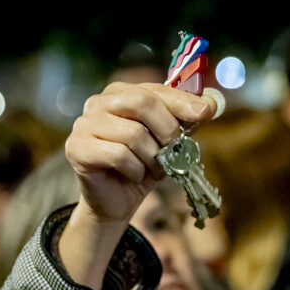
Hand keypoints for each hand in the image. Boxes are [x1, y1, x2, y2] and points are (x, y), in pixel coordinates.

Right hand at [65, 82, 216, 223]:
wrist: (117, 200)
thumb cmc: (143, 165)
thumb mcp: (170, 141)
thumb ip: (188, 120)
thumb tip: (212, 102)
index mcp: (120, 93)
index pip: (154, 89)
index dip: (181, 101)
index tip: (205, 113)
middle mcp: (98, 102)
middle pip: (142, 102)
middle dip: (167, 130)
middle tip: (173, 151)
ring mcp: (83, 124)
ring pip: (133, 133)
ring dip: (151, 158)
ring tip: (150, 168)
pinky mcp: (77, 148)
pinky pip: (118, 154)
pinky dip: (135, 169)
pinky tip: (133, 175)